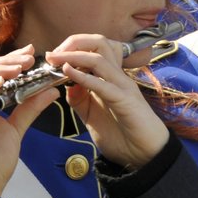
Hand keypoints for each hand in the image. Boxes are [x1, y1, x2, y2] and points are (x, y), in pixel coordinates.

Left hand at [46, 34, 169, 170]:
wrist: (144, 155)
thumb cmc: (121, 135)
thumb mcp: (90, 114)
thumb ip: (78, 98)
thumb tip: (65, 81)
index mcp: (110, 77)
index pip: (94, 48)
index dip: (72, 47)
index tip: (52, 58)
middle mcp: (118, 76)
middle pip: (99, 43)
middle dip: (73, 43)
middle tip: (54, 54)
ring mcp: (123, 86)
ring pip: (100, 57)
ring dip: (74, 55)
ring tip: (56, 60)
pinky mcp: (125, 100)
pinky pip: (102, 83)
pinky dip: (83, 76)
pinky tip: (68, 73)